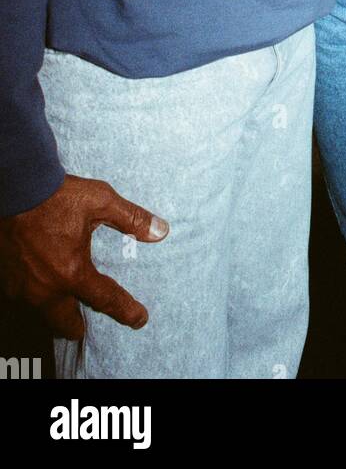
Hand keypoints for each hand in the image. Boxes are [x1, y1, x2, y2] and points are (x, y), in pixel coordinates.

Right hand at [0, 174, 168, 338]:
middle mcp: (46, 289)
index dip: (127, 312)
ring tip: (65, 304)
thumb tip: (161, 231)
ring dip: (56, 312)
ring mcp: (23, 288)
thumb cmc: (58, 195)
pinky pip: (24, 300)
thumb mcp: (101, 201)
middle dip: (78, 326)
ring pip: (43, 315)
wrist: (16, 187)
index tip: (140, 319)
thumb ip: (131, 219)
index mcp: (72, 272)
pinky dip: (36, 298)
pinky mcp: (6, 281)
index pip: (106, 300)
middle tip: (86, 322)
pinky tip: (41, 285)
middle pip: (65, 324)